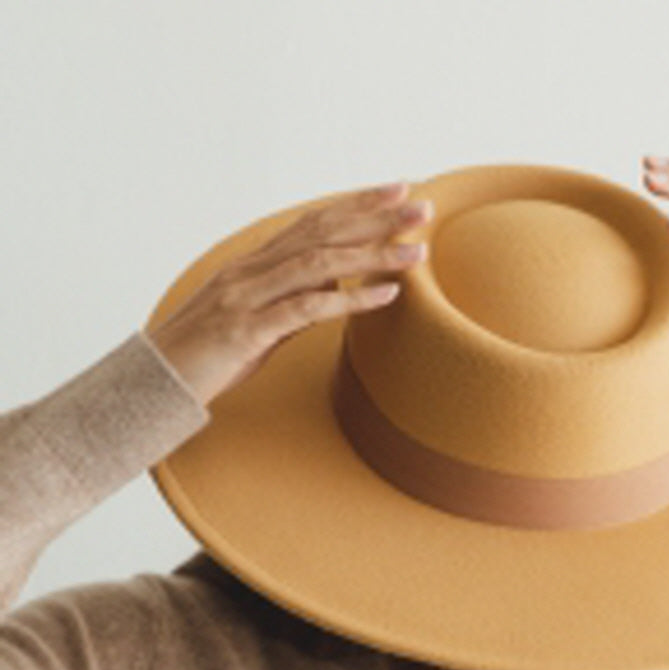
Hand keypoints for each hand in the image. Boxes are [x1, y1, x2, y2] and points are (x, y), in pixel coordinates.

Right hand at [144, 181, 433, 406]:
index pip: (313, 223)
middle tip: (422, 205)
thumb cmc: (207, 358)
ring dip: (373, 254)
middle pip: (322, 231)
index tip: (398, 193)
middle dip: (375, 216)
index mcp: (253, 265)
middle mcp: (251, 271)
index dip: (356, 204)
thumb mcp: (257, 325)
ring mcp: (247, 298)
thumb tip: (334, 287)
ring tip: (417, 251)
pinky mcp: (247, 330)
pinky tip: (385, 295)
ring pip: (320, 263)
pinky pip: (307, 308)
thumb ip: (293, 303)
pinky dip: (349, 299)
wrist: (155, 385)